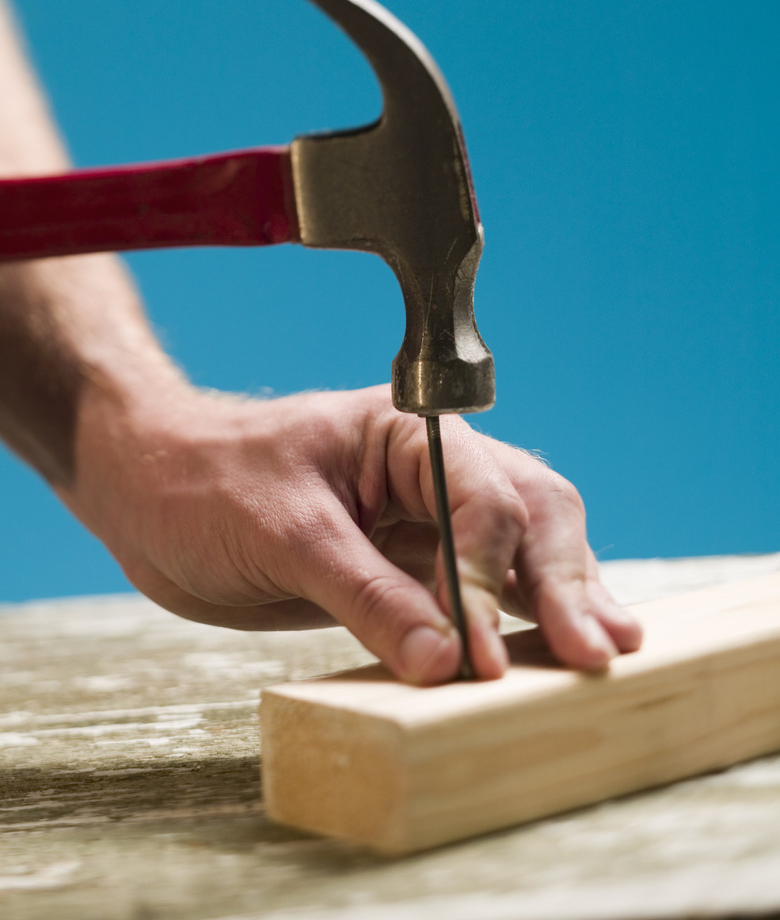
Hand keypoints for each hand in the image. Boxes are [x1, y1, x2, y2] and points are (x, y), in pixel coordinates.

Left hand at [61, 377, 641, 683]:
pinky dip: (516, 619)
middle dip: (564, 581)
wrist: (151, 490)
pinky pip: (479, 589)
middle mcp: (431, 470)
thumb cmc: (205, 484)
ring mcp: (425, 517)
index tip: (483, 655)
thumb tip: (444, 663)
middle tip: (597, 652)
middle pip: (527, 515)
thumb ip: (365, 595)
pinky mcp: (410, 564)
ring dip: (562, 598)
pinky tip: (554, 649)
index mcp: (407, 433)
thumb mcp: (282, 534)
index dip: (488, 578)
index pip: (478, 499)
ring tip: (609, 652)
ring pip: (519, 550)